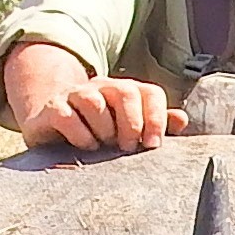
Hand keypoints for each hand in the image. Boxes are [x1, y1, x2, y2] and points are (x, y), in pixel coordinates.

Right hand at [7, 44, 186, 151]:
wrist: (52, 127)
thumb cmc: (100, 132)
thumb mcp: (130, 129)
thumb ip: (157, 125)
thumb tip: (182, 119)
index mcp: (125, 91)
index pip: (150, 92)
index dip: (157, 118)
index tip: (153, 144)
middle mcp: (101, 87)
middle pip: (125, 91)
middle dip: (132, 123)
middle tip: (129, 147)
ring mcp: (75, 95)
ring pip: (94, 101)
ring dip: (105, 129)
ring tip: (105, 146)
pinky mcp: (52, 109)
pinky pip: (67, 116)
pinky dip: (81, 135)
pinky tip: (87, 147)